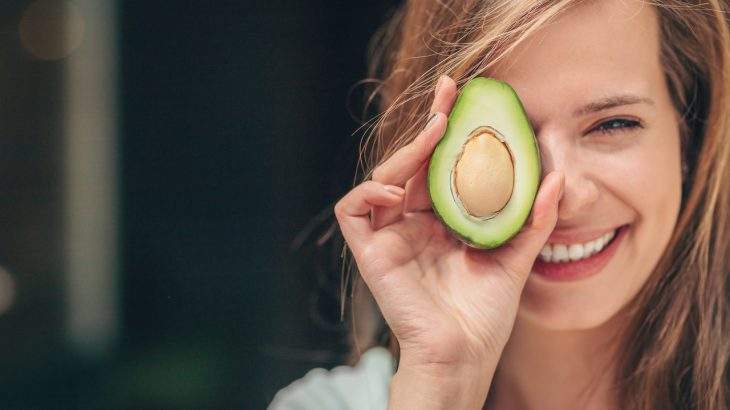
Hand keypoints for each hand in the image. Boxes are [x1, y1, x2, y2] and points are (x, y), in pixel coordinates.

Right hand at [334, 75, 564, 408]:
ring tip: (432, 135)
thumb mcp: (516, 257)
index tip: (466, 97)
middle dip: (427, 124)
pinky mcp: (369, 251)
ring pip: (382, 177)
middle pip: (412, 163)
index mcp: (442, 221)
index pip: (441, 166)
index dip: (448, 131)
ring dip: (404, 152)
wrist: (464, 354)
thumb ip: (534, 218)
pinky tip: (396, 189)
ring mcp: (389, 235)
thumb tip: (559, 177)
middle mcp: (412, 223)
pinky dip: (368, 192)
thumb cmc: (486, 314)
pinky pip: (354, 209)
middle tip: (449, 93)